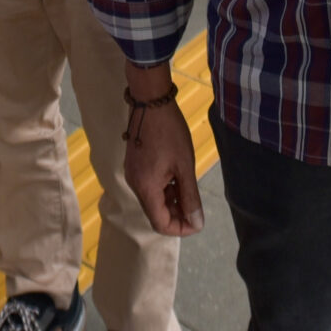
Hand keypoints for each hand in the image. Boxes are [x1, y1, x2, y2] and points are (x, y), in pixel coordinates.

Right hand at [121, 92, 204, 235]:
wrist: (150, 102)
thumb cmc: (170, 132)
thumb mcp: (185, 166)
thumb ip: (190, 197)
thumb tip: (196, 222)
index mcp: (146, 188)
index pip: (161, 224)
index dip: (180, 228)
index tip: (197, 222)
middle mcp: (135, 185)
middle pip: (156, 213)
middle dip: (177, 215)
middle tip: (197, 207)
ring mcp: (133, 175)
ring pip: (153, 200)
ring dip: (171, 202)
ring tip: (189, 191)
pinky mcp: (135, 166)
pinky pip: (149, 186)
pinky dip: (164, 189)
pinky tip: (177, 179)